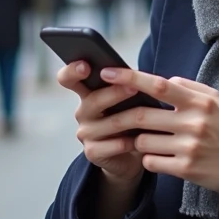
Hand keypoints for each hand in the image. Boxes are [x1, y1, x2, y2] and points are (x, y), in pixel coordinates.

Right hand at [57, 61, 144, 184]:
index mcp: (87, 93)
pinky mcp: (93, 153)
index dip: (73, 71)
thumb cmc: (132, 118)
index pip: (69, 78)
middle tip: (133, 87)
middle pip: (93, 101)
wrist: (133, 153)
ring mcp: (85, 134)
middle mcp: (82, 112)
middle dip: (114, 93)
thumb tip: (136, 74)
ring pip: (110, 123)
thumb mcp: (129, 99)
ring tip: (149, 112)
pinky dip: (131, 142)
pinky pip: (115, 145)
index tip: (86, 65)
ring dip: (130, 117)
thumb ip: (126, 84)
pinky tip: (144, 140)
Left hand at [98, 68, 218, 195]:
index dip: (129, 78)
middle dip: (122, 116)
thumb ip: (190, 88)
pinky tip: (159, 157)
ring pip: (142, 141)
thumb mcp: (218, 101)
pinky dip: (149, 159)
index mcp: (200, 102)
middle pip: (142, 115)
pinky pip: (151, 162)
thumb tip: (162, 80)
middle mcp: (193, 123)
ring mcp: (189, 147)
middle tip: (115, 117)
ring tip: (148, 140)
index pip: (158, 84)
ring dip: (138, 140)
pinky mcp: (186, 169)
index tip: (107, 72)